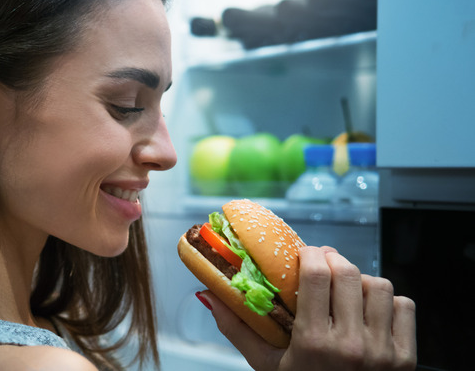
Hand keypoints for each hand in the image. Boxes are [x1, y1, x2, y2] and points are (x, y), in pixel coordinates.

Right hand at [197, 246, 416, 370]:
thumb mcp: (266, 365)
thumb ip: (236, 329)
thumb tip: (207, 295)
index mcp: (314, 344)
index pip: (318, 275)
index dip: (311, 254)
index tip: (305, 254)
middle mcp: (352, 345)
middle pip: (348, 274)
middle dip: (333, 260)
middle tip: (323, 263)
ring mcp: (383, 351)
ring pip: (379, 286)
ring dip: (361, 280)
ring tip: (346, 288)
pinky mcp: (406, 358)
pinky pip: (405, 307)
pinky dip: (388, 302)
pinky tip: (369, 310)